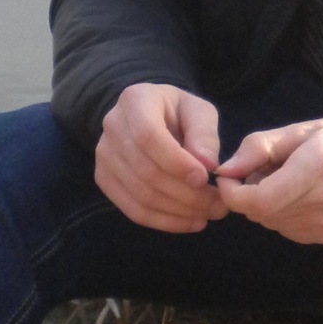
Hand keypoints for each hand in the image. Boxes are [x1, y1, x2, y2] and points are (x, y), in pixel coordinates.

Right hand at [94, 83, 227, 231]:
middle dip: (186, 194)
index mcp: (135, 101)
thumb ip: (204, 133)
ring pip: (140, 195)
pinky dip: (164, 221)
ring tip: (210, 214)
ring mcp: (104, 155)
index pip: (148, 136)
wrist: (150, 116)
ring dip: (179, 211)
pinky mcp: (104, 179)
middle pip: (145, 171)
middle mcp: (112, 127)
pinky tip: (190, 222)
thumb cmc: (178, 112)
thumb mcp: (198, 111)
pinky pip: (132, 210)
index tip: (204, 178)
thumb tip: (208, 164)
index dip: (176, 162)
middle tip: (218, 205)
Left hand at [214, 114, 322, 244]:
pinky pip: (290, 231)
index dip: (233, 193)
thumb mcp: (303, 129)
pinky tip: (303, 196)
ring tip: (289, 181)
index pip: (258, 201)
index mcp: (317, 167)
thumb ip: (260, 147)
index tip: (229, 177)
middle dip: (250, 194)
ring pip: (273, 224)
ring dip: (268, 205)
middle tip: (265, 170)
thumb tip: (225, 170)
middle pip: (261, 213)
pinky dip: (285, 215)